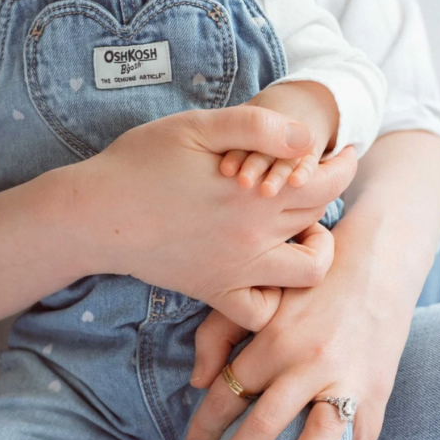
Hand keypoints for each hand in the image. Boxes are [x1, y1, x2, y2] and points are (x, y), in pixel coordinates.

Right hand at [76, 105, 356, 322]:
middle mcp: (253, 237)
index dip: (343, 165)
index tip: (342, 153)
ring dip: (314, 254)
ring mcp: (236, 270)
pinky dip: (272, 300)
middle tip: (315, 180)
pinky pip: (259, 313)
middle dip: (327, 196)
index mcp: (255, 192)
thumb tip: (308, 138)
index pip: (327, 183)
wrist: (96, 214)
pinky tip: (264, 273)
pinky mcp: (213, 291)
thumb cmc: (140, 162)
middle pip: (319, 220)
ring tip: (298, 232)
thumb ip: (258, 126)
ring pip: (307, 275)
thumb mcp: (198, 126)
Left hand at [185, 213, 413, 439]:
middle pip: (262, 426)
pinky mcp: (375, 391)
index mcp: (273, 339)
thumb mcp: (259, 294)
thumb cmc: (309, 281)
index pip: (228, 394)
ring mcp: (345, 379)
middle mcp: (307, 363)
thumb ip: (219, 333)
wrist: (380, 261)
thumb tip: (198, 382)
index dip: (205, 427)